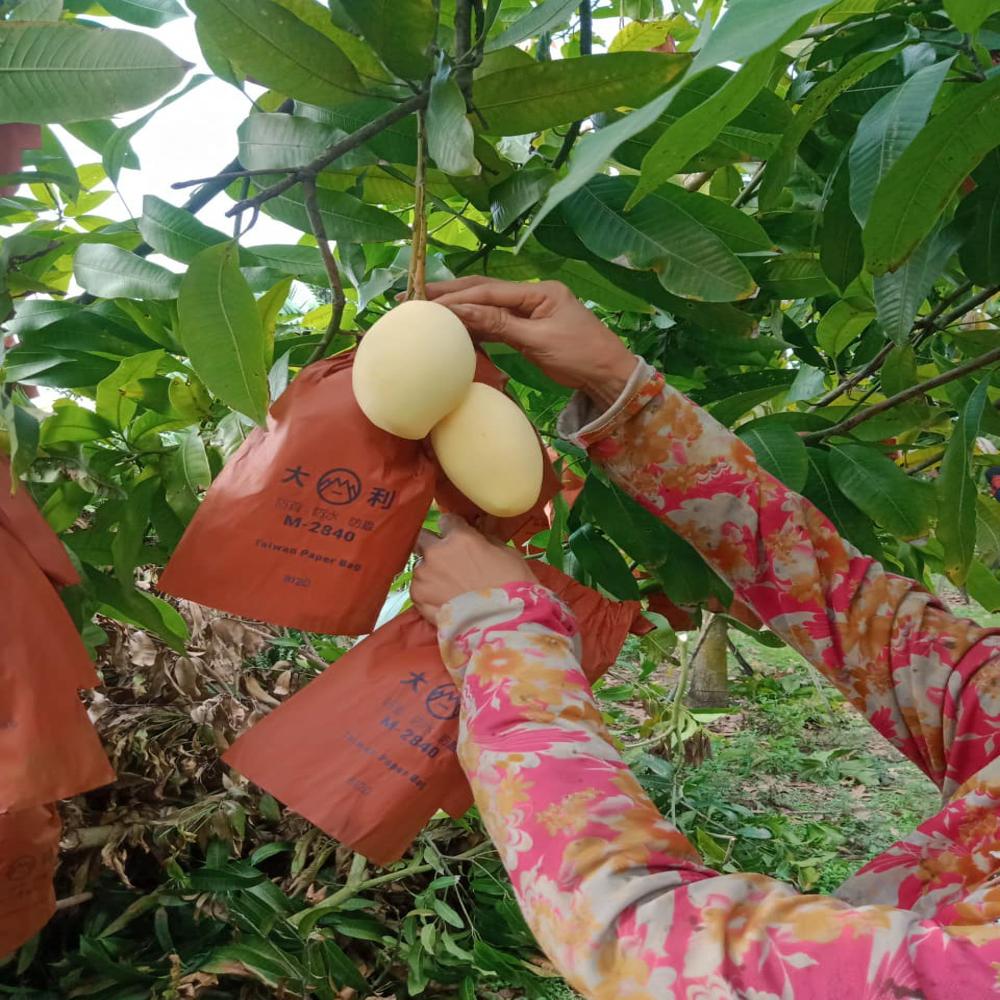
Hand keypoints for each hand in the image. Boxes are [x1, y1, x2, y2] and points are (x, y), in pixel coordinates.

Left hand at [411, 516, 534, 624]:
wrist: (505, 623)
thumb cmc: (514, 587)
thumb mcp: (507, 554)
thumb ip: (484, 541)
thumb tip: (476, 539)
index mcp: (460, 537)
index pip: (447, 520)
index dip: (453, 529)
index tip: (458, 537)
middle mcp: (436, 552)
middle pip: (423, 538)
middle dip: (433, 545)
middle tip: (446, 560)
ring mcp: (423, 574)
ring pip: (421, 566)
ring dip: (431, 572)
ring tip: (448, 588)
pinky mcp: (417, 597)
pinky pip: (418, 588)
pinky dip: (428, 593)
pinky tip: (443, 602)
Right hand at [424, 277, 636, 406]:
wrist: (610, 378)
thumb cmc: (581, 357)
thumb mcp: (538, 341)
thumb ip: (500, 325)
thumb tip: (462, 312)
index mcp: (538, 292)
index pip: (488, 291)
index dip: (455, 297)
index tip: (425, 302)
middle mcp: (533, 295)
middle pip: (484, 291)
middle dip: (450, 294)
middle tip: (412, 295)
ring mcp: (532, 312)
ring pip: (488, 306)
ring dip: (458, 308)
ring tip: (425, 310)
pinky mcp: (530, 330)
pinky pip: (497, 323)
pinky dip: (475, 325)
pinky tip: (454, 328)